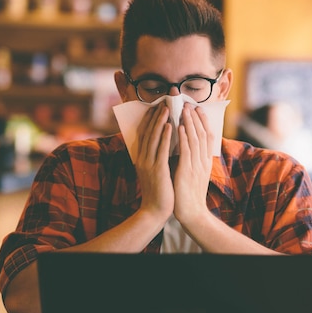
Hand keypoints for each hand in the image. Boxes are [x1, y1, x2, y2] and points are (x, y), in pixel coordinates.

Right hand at [133, 103, 173, 220]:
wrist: (154, 211)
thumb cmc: (158, 192)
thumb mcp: (154, 171)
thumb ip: (156, 157)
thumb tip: (165, 143)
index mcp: (141, 158)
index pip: (144, 133)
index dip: (150, 119)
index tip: (157, 106)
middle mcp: (142, 158)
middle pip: (148, 132)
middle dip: (155, 115)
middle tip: (163, 101)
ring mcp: (148, 164)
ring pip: (153, 138)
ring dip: (160, 121)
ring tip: (167, 108)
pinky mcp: (157, 170)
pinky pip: (161, 150)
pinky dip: (165, 136)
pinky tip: (170, 126)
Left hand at [173, 105, 213, 225]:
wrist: (192, 214)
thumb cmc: (190, 195)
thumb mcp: (194, 174)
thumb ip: (192, 160)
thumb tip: (185, 146)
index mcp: (205, 162)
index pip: (207, 137)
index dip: (203, 122)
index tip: (198, 109)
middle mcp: (203, 161)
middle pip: (202, 134)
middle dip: (196, 117)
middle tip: (191, 103)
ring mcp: (197, 166)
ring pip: (195, 139)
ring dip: (190, 123)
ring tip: (185, 109)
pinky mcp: (188, 171)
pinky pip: (187, 151)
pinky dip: (185, 138)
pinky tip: (181, 127)